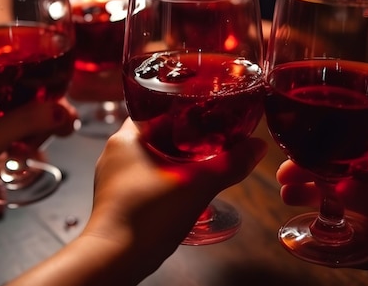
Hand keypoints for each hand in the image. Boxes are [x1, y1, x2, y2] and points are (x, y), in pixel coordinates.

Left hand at [5, 119, 267, 285]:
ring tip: (199, 160)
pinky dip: (161, 179)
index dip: (176, 106)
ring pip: (146, 158)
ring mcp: (111, 178)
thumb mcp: (197, 185)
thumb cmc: (148, 215)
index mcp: (124, 137)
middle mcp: (113, 153)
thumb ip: (229, 163)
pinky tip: (179, 187)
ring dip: (170, 159)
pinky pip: (141, 179)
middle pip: (151, 133)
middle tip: (207, 135)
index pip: (150, 107)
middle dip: (178, 135)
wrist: (116, 260)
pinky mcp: (115, 200)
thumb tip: (257, 147)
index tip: (200, 108)